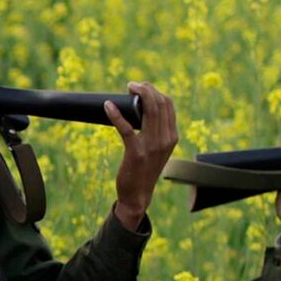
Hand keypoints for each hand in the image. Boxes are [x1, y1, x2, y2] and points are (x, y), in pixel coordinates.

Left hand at [107, 82, 178, 231]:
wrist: (138, 195)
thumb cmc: (144, 170)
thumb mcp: (157, 150)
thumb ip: (156, 133)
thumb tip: (141, 112)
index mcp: (172, 136)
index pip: (168, 104)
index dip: (155, 90)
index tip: (141, 87)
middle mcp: (165, 139)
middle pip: (160, 103)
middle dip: (146, 88)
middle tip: (131, 85)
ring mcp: (152, 146)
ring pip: (149, 111)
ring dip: (138, 94)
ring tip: (127, 88)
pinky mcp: (136, 152)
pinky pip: (126, 128)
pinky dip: (116, 114)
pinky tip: (108, 106)